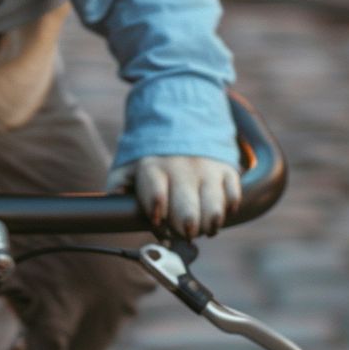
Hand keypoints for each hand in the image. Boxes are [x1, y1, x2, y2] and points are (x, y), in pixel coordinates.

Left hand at [107, 155, 241, 237]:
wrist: (181, 119)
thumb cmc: (152, 156)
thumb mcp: (128, 165)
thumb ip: (118, 186)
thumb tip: (115, 206)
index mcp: (153, 168)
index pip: (156, 196)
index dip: (157, 213)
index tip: (158, 220)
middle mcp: (181, 169)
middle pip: (187, 212)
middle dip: (185, 229)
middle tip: (183, 230)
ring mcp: (206, 169)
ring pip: (214, 209)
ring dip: (209, 225)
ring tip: (202, 226)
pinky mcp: (227, 169)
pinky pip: (233, 196)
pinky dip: (228, 208)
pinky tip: (218, 209)